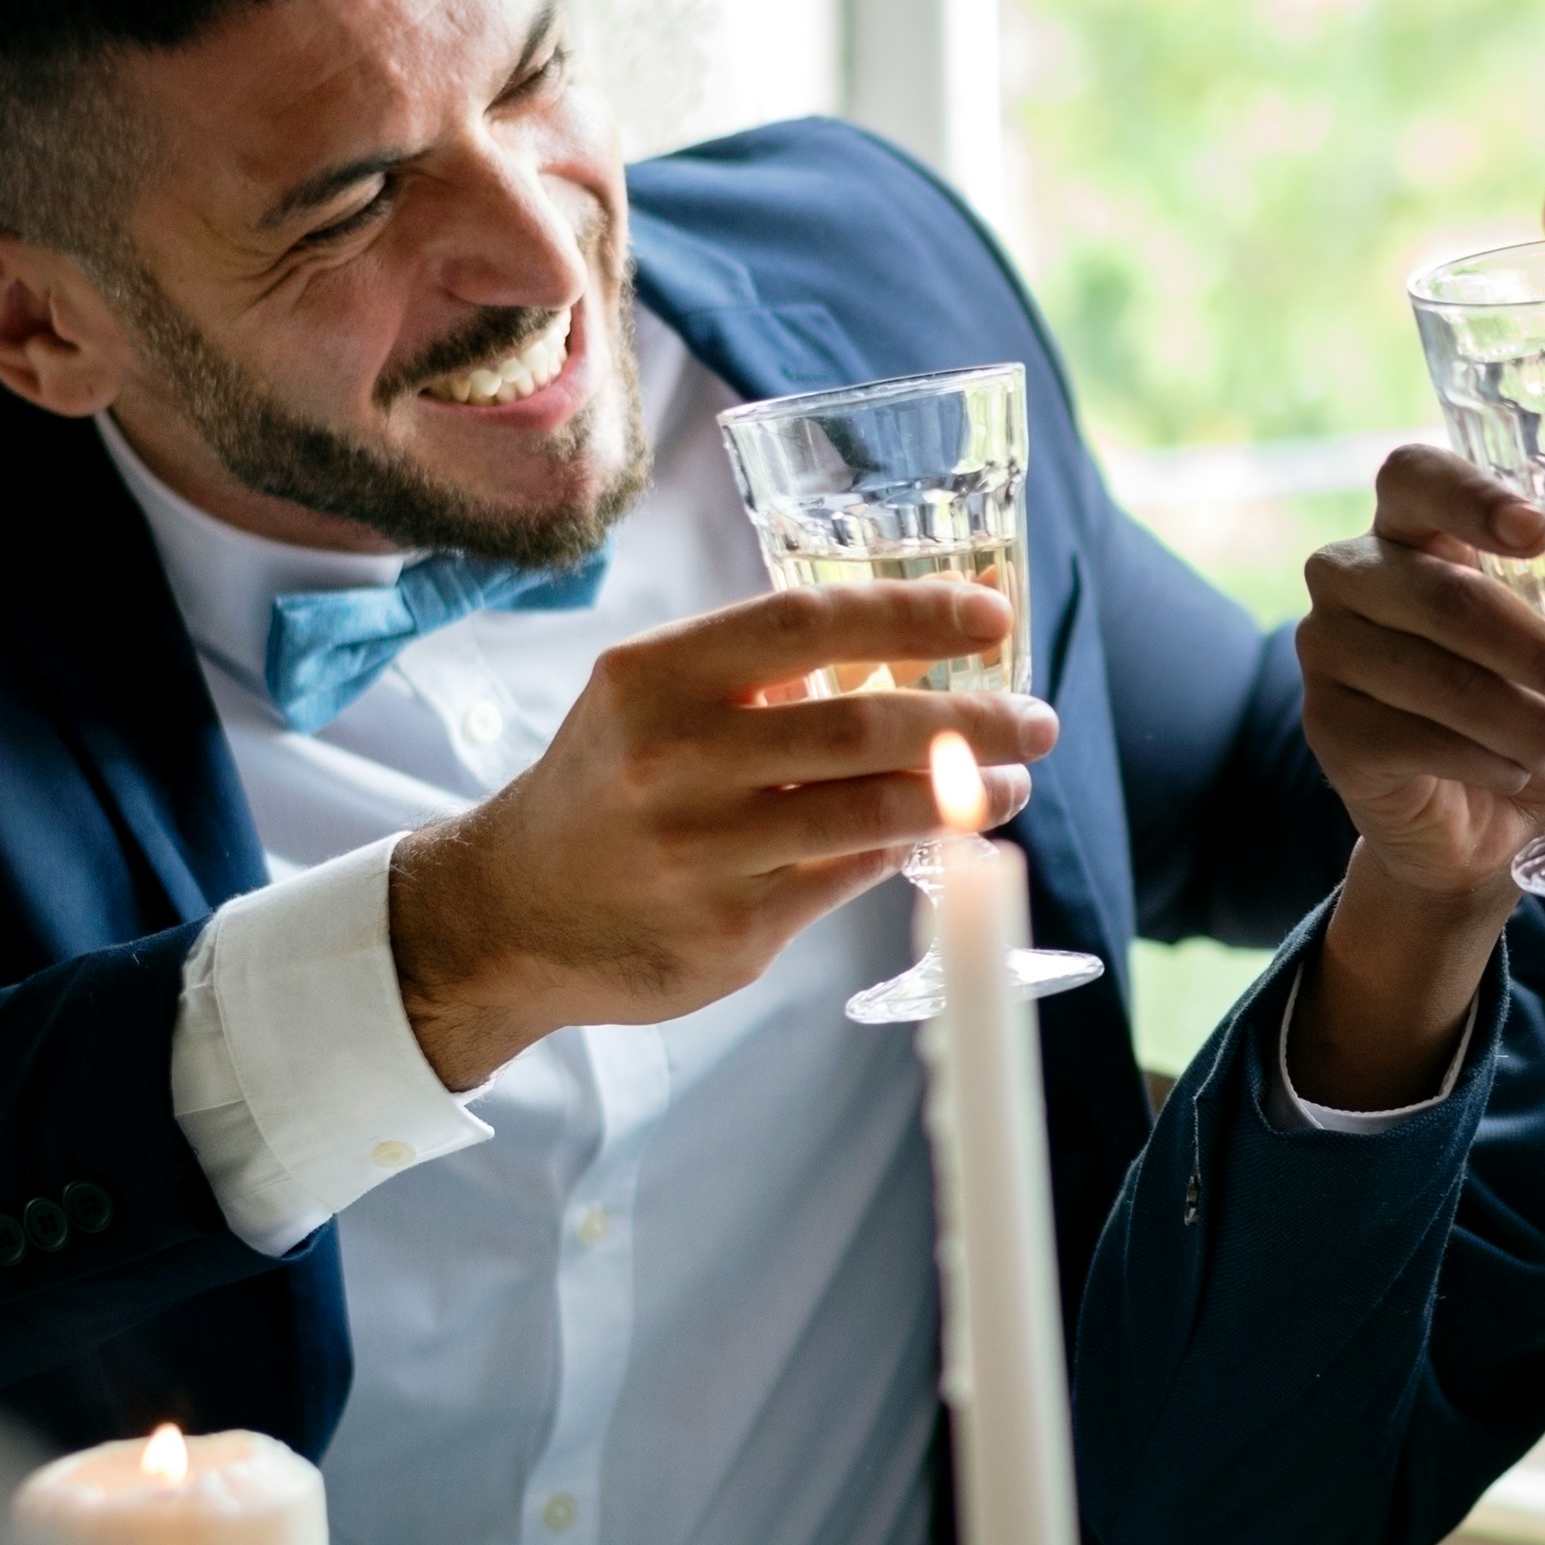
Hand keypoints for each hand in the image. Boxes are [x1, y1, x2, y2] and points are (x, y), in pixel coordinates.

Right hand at [385, 580, 1053, 1084]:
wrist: (507, 914)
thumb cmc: (606, 787)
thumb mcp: (649, 698)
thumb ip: (758, 674)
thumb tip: (906, 652)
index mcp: (656, 677)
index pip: (809, 621)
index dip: (913, 612)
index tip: (989, 613)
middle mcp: (676, 759)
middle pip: (863, 725)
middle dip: (974, 718)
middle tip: (1037, 718)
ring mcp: (704, 853)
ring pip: (872, 811)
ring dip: (965, 795)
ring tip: (1011, 782)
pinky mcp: (730, 931)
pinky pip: (850, 878)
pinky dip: (908, 848)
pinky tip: (944, 834)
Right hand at [1285, 447, 1544, 1108]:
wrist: (1480, 845)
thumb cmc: (1536, 726)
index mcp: (1417, 540)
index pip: (1412, 476)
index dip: (1468, 493)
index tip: (1541, 531)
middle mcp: (1356, 584)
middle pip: (1424, 580)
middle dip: (1528, 635)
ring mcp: (1329, 658)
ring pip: (1412, 654)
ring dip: (1512, 699)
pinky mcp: (1329, 735)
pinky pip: (1394, 728)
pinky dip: (1476, 751)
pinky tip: (1533, 775)